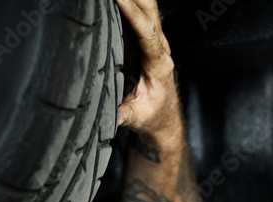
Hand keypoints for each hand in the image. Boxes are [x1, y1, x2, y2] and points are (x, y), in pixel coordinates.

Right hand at [116, 0, 181, 141]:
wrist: (164, 117)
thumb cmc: (152, 115)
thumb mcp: (136, 118)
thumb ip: (122, 114)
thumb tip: (107, 113)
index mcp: (159, 65)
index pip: (148, 33)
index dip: (133, 14)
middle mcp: (161, 49)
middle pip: (151, 11)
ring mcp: (156, 42)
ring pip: (147, 9)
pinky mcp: (147, 40)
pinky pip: (140, 15)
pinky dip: (130, 4)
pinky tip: (118, 0)